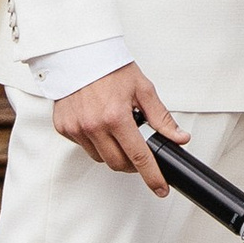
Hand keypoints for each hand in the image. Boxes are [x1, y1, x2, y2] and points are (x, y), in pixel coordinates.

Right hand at [52, 62, 186, 190]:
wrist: (78, 53)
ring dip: (113, 152)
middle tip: (138, 151)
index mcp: (116, 116)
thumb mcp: (142, 89)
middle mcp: (94, 125)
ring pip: (101, 158)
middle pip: (118, 164)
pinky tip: (98, 124)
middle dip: (132, 164)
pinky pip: (84, 146)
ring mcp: (77, 128)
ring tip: (117, 130)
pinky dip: (95, 142)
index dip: (152, 176)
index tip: (160, 189)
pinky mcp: (64, 128)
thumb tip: (179, 138)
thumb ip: (161, 118)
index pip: (139, 156)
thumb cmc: (110, 67)